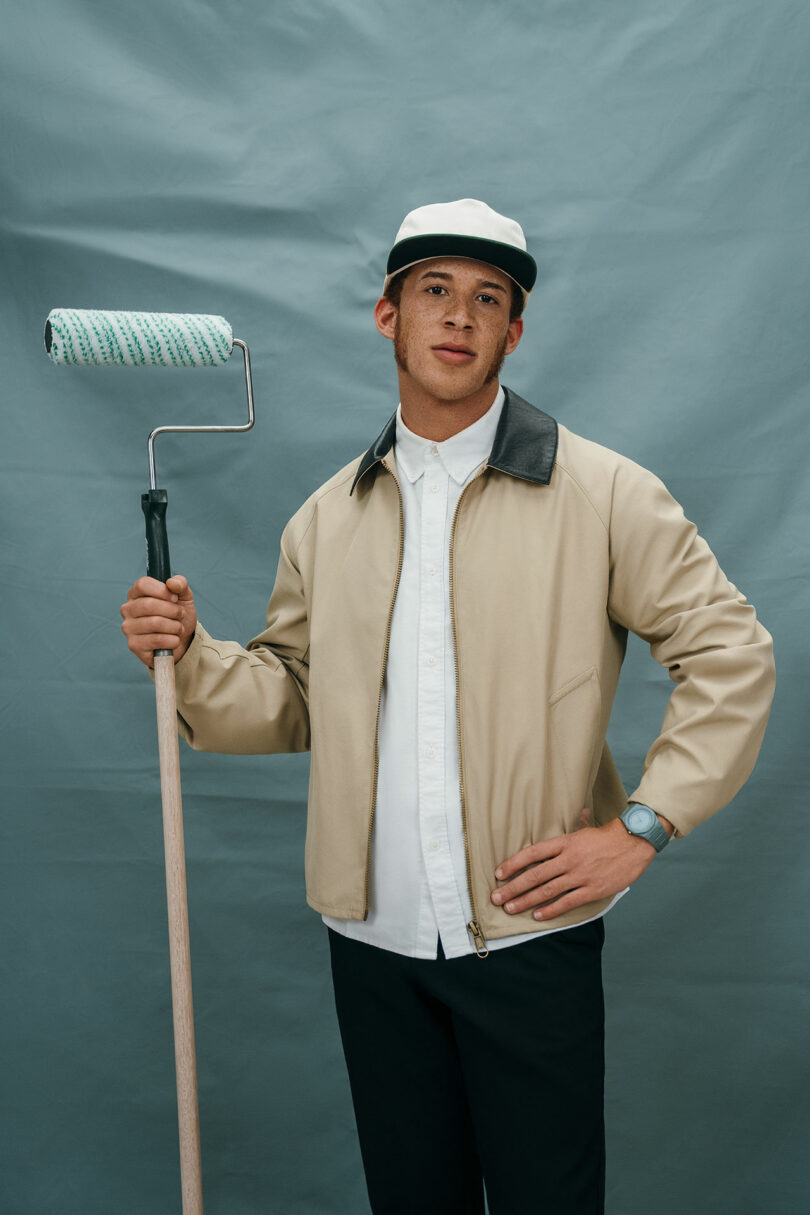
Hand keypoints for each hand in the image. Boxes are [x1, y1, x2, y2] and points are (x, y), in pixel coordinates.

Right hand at [120, 574, 196, 667]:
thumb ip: (180, 584)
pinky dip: (172, 640)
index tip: (175, 598)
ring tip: (178, 628)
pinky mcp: (134, 645)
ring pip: (155, 623)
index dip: (162, 590)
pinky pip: (157, 640)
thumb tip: (172, 583)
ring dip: (175, 626)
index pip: (143, 585)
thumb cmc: (177, 615)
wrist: (182, 640)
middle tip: (181, 614)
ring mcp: (128, 628)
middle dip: (173, 610)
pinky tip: (174, 640)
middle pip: (149, 604)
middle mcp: (128, 609)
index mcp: (136, 593)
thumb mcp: (183, 596)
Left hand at [491, 815, 671, 919]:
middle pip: (534, 875)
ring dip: (526, 901)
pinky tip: (537, 916)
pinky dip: (551, 910)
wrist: (634, 843)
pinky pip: (567, 903)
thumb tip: (572, 816)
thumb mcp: (584, 828)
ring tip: (510, 908)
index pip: (532, 853)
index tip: (499, 874)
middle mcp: (568, 859)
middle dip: (513, 888)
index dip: (513, 864)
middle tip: (497, 898)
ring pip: (547, 891)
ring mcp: (580, 876)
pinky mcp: (592, 890)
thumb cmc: (609, 836)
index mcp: (565, 842)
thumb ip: (572, 828)